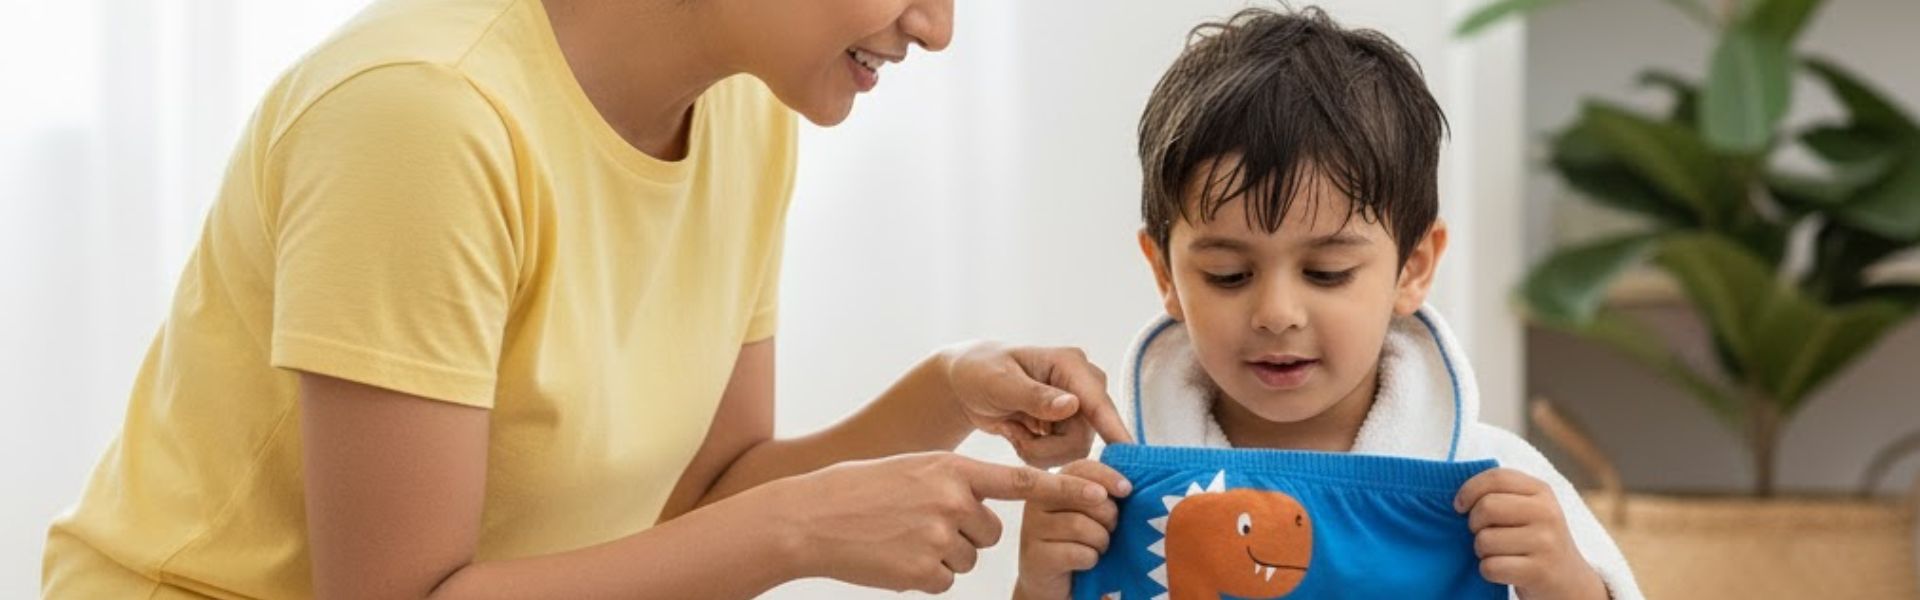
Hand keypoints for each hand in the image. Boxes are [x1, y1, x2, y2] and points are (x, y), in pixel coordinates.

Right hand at [773, 452, 1113, 593]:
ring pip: (971, 556)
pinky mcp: (927, 572)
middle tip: (923, 524)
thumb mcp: (914, 467)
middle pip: (992, 531)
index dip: (1070, 489)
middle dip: (967, 533)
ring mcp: (941, 537)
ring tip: (905, 538)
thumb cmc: (861, 490)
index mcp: (953, 467)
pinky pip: (947, 578)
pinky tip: (897, 557)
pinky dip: (927, 574)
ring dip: (946, 554)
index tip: (1108, 494)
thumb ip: (956, 479)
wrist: (812, 519)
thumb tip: (986, 502)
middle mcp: (954, 500)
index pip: (1024, 480)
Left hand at [944, 342, 1133, 467]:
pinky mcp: (1069, 427)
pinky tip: (1020, 435)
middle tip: (1015, 436)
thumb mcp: (999, 382)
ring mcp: (1078, 408)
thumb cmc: (979, 372)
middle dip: (1047, 447)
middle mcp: (1083, 386)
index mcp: (1070, 365)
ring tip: (1014, 433)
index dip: (1114, 429)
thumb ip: (1035, 395)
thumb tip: (1072, 406)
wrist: (967, 385)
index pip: (1098, 402)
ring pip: (1075, 451)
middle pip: (1085, 436)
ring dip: (1039, 451)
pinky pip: (1063, 456)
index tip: (1130, 453)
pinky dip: (1037, 453)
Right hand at [1015, 459, 1130, 599]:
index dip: (1107, 476)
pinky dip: (1091, 559)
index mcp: (1051, 483)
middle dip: (1109, 515)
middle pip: (1087, 496)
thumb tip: (1133, 447)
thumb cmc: (1077, 541)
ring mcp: (1032, 529)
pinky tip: (1086, 561)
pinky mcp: (1036, 557)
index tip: (1127, 489)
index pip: (1081, 467)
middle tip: (1109, 528)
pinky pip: (1079, 553)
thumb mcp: (1091, 509)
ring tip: (1098, 546)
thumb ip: (1105, 483)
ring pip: (1083, 526)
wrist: (1051, 585)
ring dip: (1101, 541)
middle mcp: (1036, 501)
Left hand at [1455, 468, 1606, 599]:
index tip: (1460, 506)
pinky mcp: (1539, 571)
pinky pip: (1491, 567)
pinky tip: (1504, 570)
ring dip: (1482, 551)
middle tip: (1484, 533)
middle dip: (1474, 524)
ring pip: (1484, 540)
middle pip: (1486, 507)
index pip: (1496, 478)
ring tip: (1499, 553)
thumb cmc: (1534, 539)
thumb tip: (1459, 496)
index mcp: (1541, 491)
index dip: (1469, 490)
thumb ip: (1500, 494)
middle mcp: (1547, 513)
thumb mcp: (1527, 508)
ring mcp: (1545, 542)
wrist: (1568, 579)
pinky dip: (1488, 571)